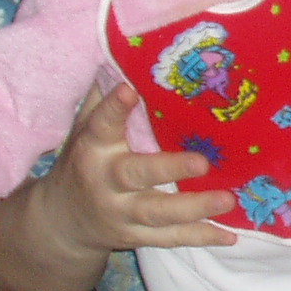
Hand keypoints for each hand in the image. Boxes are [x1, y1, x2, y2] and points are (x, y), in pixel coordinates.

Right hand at [46, 81, 238, 250]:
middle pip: (136, 175)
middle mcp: (105, 182)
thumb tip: (127, 52)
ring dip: (194, 208)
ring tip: (229, 199)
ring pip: (157, 213)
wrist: (61, 221)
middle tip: (202, 162)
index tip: (128, 91)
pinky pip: (169, 238)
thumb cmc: (84, 160)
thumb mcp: (84, 128)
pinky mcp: (135, 236)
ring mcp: (120, 213)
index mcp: (93, 147)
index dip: (113, 109)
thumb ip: (105, 96)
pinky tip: (230, 235)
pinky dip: (199, 237)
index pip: (101, 124)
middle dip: (168, 170)